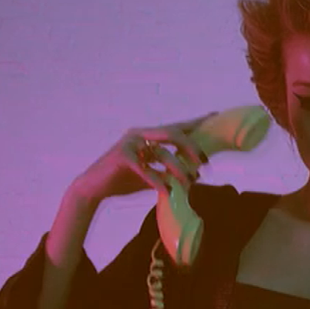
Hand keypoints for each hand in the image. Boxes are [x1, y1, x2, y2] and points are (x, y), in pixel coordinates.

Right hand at [68, 112, 218, 205]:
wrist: (93, 188)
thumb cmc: (124, 180)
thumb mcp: (152, 175)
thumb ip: (169, 171)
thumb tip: (195, 175)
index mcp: (148, 135)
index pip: (176, 127)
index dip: (196, 122)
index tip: (215, 117)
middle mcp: (140, 134)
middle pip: (173, 133)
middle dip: (191, 147)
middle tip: (204, 162)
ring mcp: (130, 143)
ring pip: (162, 152)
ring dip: (178, 168)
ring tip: (189, 182)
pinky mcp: (121, 156)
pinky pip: (145, 168)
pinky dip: (157, 180)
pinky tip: (166, 191)